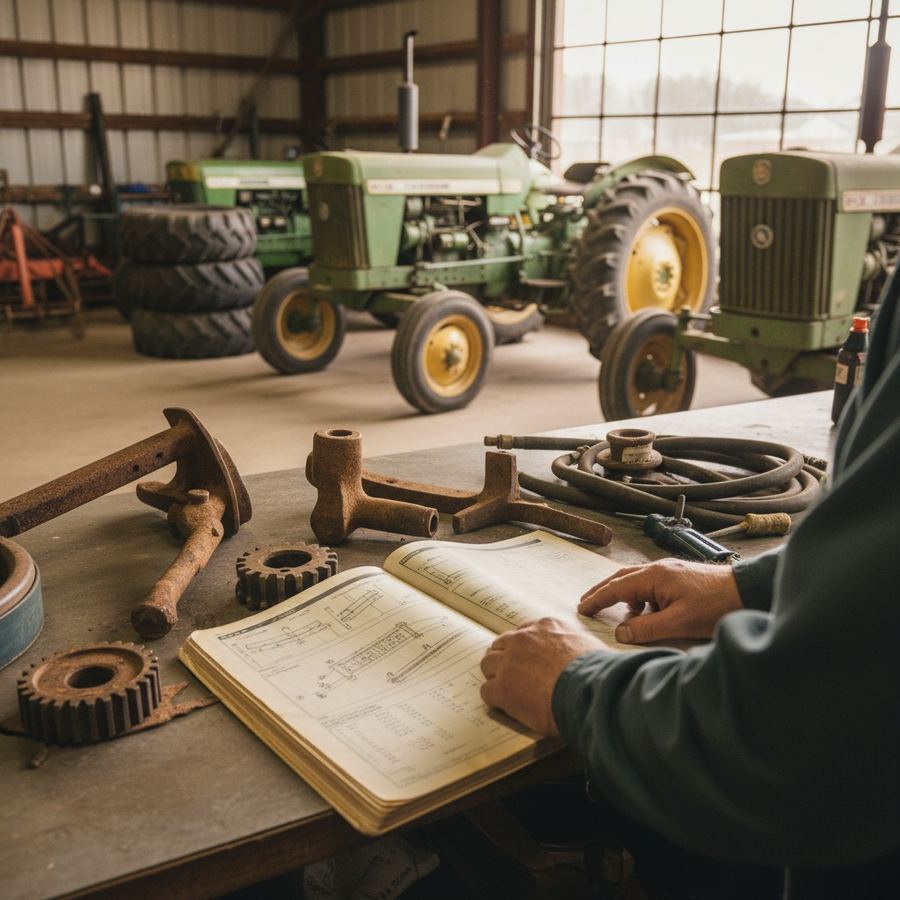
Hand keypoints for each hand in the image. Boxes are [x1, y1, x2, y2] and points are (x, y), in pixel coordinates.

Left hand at [480, 618, 605, 735]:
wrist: (590, 691)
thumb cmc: (598, 673)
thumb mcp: (590, 646)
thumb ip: (577, 645)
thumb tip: (585, 654)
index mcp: (545, 627)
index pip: (523, 632)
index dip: (522, 648)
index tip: (525, 658)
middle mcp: (523, 639)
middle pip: (500, 645)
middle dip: (504, 659)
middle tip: (512, 675)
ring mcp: (510, 662)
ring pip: (488, 665)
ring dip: (495, 677)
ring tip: (506, 691)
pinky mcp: (503, 688)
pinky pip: (487, 691)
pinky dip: (494, 700)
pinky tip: (506, 707)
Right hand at [579, 558, 743, 643]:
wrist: (748, 591)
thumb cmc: (716, 605)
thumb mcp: (679, 622)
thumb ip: (646, 628)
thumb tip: (620, 633)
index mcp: (654, 576)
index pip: (616, 587)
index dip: (597, 599)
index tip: (582, 609)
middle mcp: (658, 569)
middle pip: (621, 577)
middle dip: (602, 590)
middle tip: (586, 602)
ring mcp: (670, 572)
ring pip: (636, 580)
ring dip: (622, 593)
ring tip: (614, 611)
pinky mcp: (680, 578)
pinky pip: (650, 585)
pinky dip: (640, 597)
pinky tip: (646, 612)